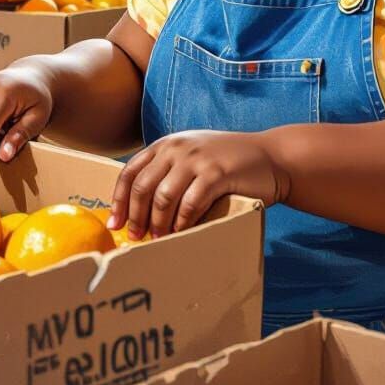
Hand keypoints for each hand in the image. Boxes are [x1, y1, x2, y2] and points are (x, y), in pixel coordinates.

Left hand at [107, 130, 289, 239]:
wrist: (270, 157)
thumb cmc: (227, 162)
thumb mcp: (192, 157)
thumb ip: (168, 172)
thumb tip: (137, 210)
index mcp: (166, 144)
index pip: (131, 171)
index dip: (119, 200)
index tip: (115, 224)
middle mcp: (177, 148)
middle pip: (143, 187)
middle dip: (136, 217)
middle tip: (136, 238)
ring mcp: (197, 159)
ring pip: (164, 198)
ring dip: (158, 224)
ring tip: (159, 240)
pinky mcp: (217, 174)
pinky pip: (191, 204)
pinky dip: (183, 223)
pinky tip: (183, 233)